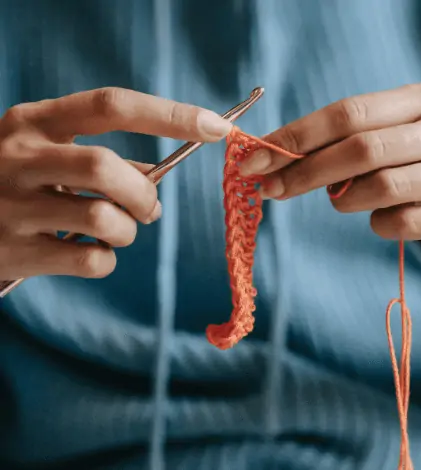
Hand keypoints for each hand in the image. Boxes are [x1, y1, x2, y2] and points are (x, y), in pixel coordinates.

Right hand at [0, 87, 231, 279]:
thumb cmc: (18, 181)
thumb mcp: (48, 152)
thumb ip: (100, 160)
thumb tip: (154, 180)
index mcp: (34, 121)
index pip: (112, 106)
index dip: (171, 115)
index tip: (216, 126)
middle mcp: (19, 157)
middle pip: (107, 168)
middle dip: (144, 194)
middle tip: (150, 209)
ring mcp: (13, 206)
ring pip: (103, 219)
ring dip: (127, 230)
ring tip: (117, 231)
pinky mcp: (14, 251)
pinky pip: (91, 260)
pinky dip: (107, 259)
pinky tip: (92, 252)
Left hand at [240, 82, 420, 265]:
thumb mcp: (394, 140)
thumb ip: (348, 143)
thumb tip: (276, 159)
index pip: (348, 113)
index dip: (295, 137)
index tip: (255, 159)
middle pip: (359, 148)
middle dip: (304, 172)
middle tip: (270, 189)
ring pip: (382, 185)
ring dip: (345, 200)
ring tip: (343, 201)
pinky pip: (403, 222)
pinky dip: (379, 225)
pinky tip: (382, 220)